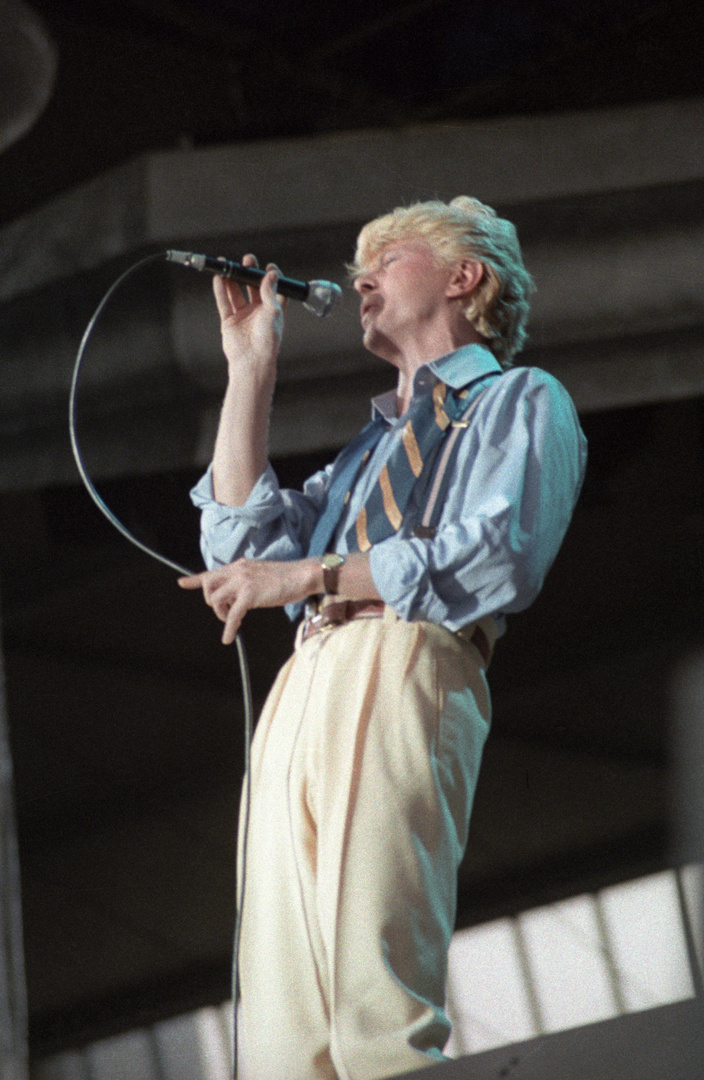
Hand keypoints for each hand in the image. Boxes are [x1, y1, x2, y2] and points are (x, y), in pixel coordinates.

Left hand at [178, 558, 318, 643]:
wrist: (301, 575)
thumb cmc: (286, 578)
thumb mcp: (260, 575)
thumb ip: (245, 581)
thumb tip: (237, 594)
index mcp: (239, 566)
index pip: (212, 572)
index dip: (194, 579)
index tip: (182, 582)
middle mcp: (237, 570)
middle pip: (208, 585)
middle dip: (211, 602)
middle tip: (225, 611)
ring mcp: (243, 581)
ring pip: (215, 599)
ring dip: (220, 613)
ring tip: (233, 619)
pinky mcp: (250, 594)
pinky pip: (232, 614)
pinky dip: (228, 628)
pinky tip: (229, 637)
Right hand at [214, 254, 286, 378]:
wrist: (251, 361)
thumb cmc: (267, 340)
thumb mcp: (273, 312)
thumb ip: (269, 292)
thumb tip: (271, 274)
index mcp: (273, 310)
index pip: (274, 289)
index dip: (272, 277)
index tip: (270, 266)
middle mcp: (258, 311)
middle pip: (253, 287)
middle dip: (250, 272)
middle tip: (247, 260)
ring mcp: (243, 315)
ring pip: (236, 292)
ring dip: (232, 278)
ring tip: (227, 264)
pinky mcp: (229, 321)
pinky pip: (224, 302)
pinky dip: (220, 290)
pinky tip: (218, 278)